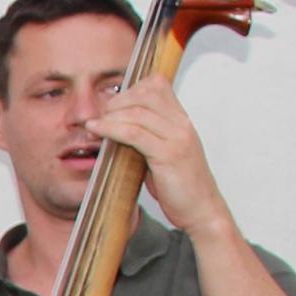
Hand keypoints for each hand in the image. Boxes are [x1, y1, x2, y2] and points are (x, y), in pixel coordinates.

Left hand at [86, 76, 227, 233]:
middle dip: (118, 101)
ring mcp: (177, 137)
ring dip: (110, 115)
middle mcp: (182, 124)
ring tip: (93, 126)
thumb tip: (117, 129)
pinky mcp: (169, 154)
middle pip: (146, 93)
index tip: (114, 105)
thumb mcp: (163, 155)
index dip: (132, 89)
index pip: (158, 85)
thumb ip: (147, 139)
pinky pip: (134, 133)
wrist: (202, 210)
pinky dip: (111, 128)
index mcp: (182, 121)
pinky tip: (97, 130)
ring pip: (138, 111)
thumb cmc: (181, 186)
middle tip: (102, 115)